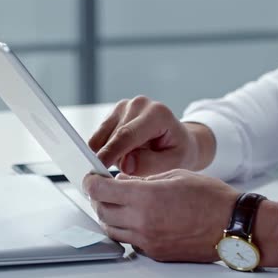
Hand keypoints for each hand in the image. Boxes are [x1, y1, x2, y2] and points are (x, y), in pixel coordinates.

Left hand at [83, 169, 237, 261]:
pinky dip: (125, 229)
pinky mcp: (156, 253)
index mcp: (146, 198)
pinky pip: (129, 241)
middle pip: (102, 211)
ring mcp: (148, 240)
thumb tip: (122, 180)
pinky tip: (135, 217)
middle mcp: (143, 222)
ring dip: (109, 215)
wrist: (233, 225)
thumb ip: (144, 179)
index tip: (90, 178)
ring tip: (119, 202)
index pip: (102, 191)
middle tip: (104, 188)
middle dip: (98, 198)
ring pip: (112, 229)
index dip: (91, 182)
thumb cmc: (211, 198)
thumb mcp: (175, 175)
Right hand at [88, 96, 215, 175]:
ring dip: (112, 156)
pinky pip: (98, 139)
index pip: (127, 135)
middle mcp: (138, 105)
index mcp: (157, 113)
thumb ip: (151, 164)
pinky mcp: (113, 113)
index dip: (111, 152)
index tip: (99, 167)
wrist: (179, 140)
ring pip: (102, 140)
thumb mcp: (174, 163)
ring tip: (134, 159)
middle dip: (116, 160)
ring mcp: (124, 107)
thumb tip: (126, 164)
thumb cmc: (178, 151)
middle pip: (113, 139)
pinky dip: (106, 151)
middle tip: (132, 172)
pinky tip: (124, 153)